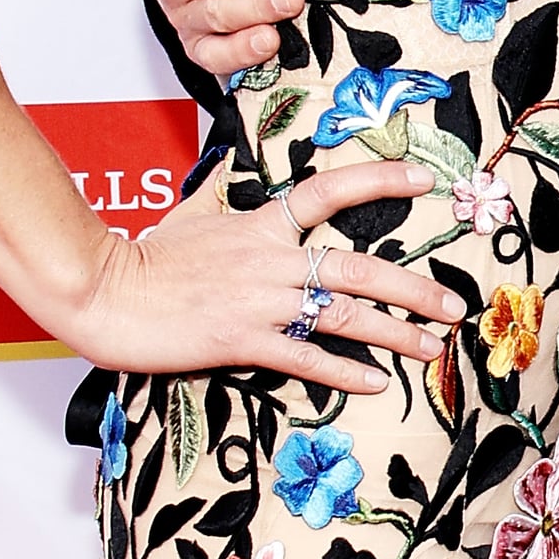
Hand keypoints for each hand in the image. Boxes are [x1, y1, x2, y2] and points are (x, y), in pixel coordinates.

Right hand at [69, 154, 465, 394]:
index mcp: (262, 223)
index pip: (330, 191)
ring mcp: (261, 302)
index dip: (379, 182)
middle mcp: (272, 260)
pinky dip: (344, 372)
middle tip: (454, 306)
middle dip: (414, 288)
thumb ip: (225, 198)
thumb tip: (236, 174)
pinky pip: (306, 358)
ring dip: (396, 334)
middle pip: (359, 267)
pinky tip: (376, 384)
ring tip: (433, 348)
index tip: (423, 184)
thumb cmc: (144, 254)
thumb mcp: (193, 212)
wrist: (105, 291)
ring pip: (345, 315)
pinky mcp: (243, 341)